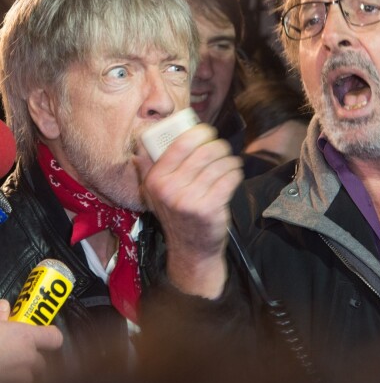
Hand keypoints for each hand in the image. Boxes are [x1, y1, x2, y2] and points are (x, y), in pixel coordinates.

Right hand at [0, 299, 62, 382]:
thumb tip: (4, 307)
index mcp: (25, 338)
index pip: (54, 338)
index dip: (50, 337)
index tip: (43, 336)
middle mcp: (26, 360)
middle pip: (41, 363)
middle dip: (32, 361)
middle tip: (18, 356)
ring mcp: (16, 381)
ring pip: (29, 381)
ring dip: (22, 377)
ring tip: (9, 369)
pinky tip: (3, 378)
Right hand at [137, 123, 243, 298]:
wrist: (191, 250)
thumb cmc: (177, 214)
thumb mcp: (155, 192)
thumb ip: (149, 166)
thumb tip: (142, 140)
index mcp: (155, 179)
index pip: (180, 144)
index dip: (198, 133)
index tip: (207, 132)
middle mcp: (169, 189)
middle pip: (204, 151)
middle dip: (219, 147)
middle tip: (223, 150)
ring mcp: (189, 200)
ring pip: (220, 164)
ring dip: (230, 161)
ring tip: (229, 164)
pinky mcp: (209, 208)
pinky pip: (230, 178)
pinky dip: (235, 173)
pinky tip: (233, 176)